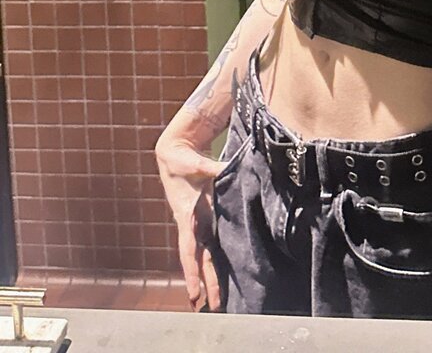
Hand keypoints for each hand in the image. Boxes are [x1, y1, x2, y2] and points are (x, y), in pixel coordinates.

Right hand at [155, 133, 227, 311]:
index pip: (189, 249)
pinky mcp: (208, 215)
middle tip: (214, 306)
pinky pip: (214, 239)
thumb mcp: (195, 164)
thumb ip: (211, 168)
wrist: (174, 154)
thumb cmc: (182, 161)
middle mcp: (192, 224)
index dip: (192, 270)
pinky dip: (219, 255)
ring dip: (212, 275)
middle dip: (206, 282)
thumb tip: (227, 167)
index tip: (194, 292)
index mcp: (186, 215)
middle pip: (200, 258)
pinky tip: (226, 270)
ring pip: (207, 253)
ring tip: (219, 299)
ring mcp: (200, 221)